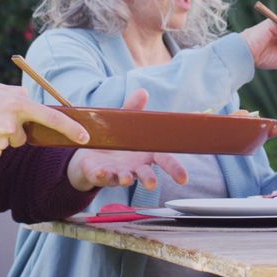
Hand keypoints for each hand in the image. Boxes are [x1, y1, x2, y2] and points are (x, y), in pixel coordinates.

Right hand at [0, 83, 89, 178]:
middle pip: (25, 134)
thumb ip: (17, 95)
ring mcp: (1, 140)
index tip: (85, 138)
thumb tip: (35, 101)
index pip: (50, 116)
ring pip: (10, 143)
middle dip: (14, 129)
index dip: (70, 128)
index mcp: (16, 103)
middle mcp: (12, 123)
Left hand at [66, 89, 188, 191]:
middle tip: (153, 184)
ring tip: (127, 179)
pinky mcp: (101, 175)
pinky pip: (103, 177)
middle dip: (150, 179)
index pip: (165, 161)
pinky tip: (102, 172)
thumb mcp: (125, 121)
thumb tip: (143, 91)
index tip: (184, 178)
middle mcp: (136, 167)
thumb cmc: (117, 140)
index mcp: (147, 154)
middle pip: (147, 175)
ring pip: (126, 178)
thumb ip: (134, 108)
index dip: (175, 169)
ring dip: (127, 179)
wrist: (93, 154)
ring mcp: (119, 173)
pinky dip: (103, 176)